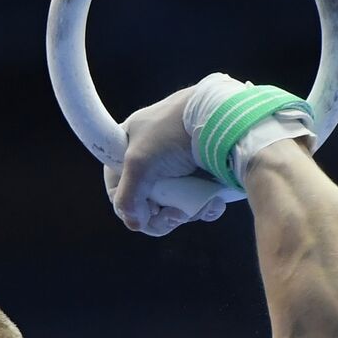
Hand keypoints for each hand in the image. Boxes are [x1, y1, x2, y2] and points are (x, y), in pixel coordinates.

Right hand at [104, 88, 226, 237]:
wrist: (222, 114)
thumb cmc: (174, 130)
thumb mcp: (139, 163)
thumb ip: (126, 197)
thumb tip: (134, 224)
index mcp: (128, 145)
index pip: (116, 185)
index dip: (128, 204)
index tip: (145, 210)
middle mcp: (151, 158)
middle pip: (147, 202)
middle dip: (162, 215)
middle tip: (175, 216)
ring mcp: (178, 167)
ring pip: (174, 205)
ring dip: (186, 213)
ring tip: (198, 205)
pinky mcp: (202, 174)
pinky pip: (197, 202)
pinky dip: (204, 208)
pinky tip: (212, 202)